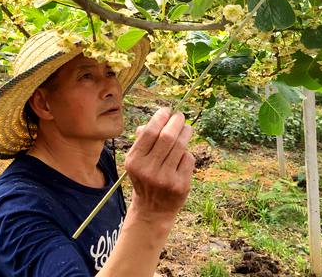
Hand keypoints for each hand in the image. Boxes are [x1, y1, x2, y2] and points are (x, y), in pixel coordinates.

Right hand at [124, 107, 194, 223]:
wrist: (152, 210)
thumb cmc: (145, 178)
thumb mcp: (137, 161)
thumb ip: (143, 140)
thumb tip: (157, 118)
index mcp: (134, 161)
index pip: (149, 132)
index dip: (160, 117)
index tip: (167, 111)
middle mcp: (148, 170)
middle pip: (167, 137)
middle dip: (176, 122)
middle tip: (180, 116)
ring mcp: (165, 179)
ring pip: (181, 146)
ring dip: (186, 133)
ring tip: (186, 128)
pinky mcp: (180, 185)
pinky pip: (188, 159)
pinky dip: (187, 153)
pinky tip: (183, 155)